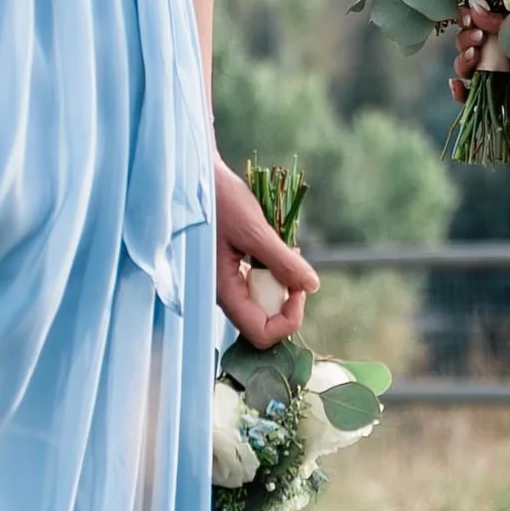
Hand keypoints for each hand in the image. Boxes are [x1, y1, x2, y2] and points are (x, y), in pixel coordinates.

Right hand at [216, 159, 319, 350]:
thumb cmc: (219, 200)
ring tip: (283, 249)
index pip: (261, 333)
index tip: (299, 287)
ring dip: (280, 281)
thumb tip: (312, 286)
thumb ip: (282, 260)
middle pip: (265, 320)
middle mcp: (225, 293)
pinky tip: (274, 245)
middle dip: (286, 298)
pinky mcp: (232, 268)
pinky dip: (273, 269)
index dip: (288, 318)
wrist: (197, 177)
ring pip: (264, 301)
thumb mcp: (254, 229)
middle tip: (294, 263)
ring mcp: (228, 282)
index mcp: (224, 292)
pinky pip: (259, 283)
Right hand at [453, 7, 509, 117]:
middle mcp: (500, 47)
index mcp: (506, 25)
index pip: (475, 21)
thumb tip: (473, 9)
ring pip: (468, 67)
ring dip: (462, 62)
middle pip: (466, 44)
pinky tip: (457, 86)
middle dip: (464, 40)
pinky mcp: (508, 92)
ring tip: (475, 56)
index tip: (469, 17)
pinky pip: (478, 94)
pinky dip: (462, 92)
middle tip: (478, 38)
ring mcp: (503, 70)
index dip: (466, 19)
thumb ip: (505, 23)